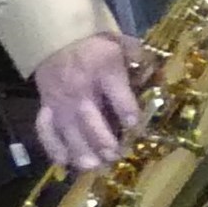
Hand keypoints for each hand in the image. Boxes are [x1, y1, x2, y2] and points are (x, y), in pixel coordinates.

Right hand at [32, 32, 141, 169]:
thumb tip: (162, 77)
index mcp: (104, 69)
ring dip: (80, 150)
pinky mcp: (46, 106)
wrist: (60, 40)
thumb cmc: (98, 45)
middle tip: (114, 156)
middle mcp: (81, 88)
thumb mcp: (123, 45)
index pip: (117, 92)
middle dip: (102, 139)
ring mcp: (60, 100)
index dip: (126, 110)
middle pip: (90, 117)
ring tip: (92, 166)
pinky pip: (45, 129)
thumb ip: (141, 61)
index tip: (134, 126)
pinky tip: (63, 163)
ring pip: (68, 129)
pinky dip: (52, 147)